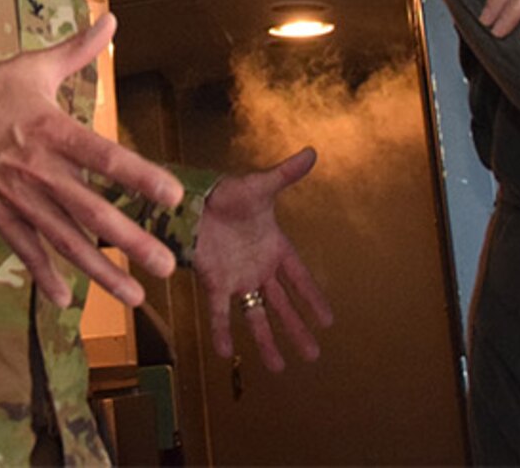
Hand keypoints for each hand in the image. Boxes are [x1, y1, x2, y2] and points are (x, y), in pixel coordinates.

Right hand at [0, 14, 184, 308]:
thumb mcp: (33, 66)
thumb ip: (77, 50)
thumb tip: (111, 19)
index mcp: (52, 131)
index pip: (103, 156)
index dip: (138, 176)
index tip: (172, 195)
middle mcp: (40, 171)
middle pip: (91, 210)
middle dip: (129, 241)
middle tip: (166, 265)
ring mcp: (19, 198)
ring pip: (64, 241)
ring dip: (99, 272)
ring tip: (134, 298)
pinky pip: (24, 250)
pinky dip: (43, 276)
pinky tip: (66, 302)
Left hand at [192, 147, 333, 372]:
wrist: (190, 197)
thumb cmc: (226, 191)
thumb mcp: (259, 185)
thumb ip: (286, 174)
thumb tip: (312, 152)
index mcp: (274, 247)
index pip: (299, 278)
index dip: (313, 298)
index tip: (328, 321)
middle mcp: (258, 268)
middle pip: (282, 305)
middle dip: (297, 329)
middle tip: (313, 355)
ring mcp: (237, 277)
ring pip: (256, 315)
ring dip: (266, 340)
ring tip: (278, 367)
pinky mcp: (214, 280)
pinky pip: (220, 311)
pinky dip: (221, 331)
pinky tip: (226, 353)